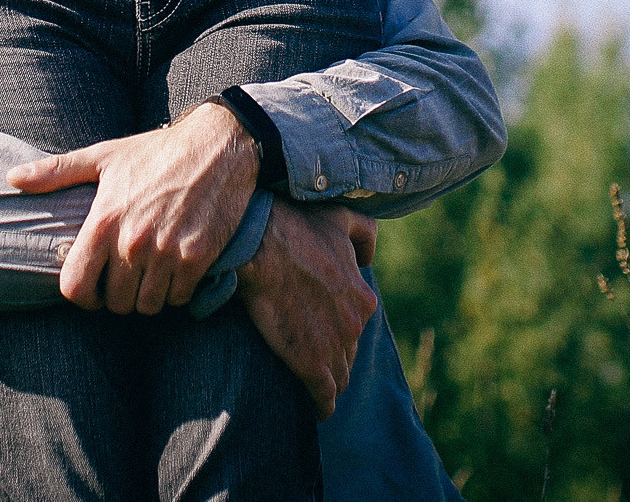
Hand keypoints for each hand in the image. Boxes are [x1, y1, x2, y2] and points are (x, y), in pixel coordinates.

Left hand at [7, 101, 259, 314]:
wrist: (219, 145)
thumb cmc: (157, 151)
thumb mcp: (104, 155)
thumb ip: (56, 172)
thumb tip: (12, 178)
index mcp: (104, 220)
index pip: (76, 287)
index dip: (81, 295)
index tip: (91, 287)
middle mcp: (133, 241)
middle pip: (115, 303)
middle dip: (117, 296)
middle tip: (125, 278)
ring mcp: (167, 252)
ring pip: (147, 305)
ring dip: (147, 296)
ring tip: (149, 274)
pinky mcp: (198, 258)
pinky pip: (178, 297)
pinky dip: (175, 292)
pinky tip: (175, 269)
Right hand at [236, 203, 379, 419]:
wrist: (260, 246)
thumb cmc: (296, 228)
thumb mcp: (340, 219)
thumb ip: (365, 234)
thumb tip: (369, 258)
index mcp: (363, 297)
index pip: (357, 326)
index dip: (340, 329)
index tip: (323, 330)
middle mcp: (354, 325)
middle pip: (348, 352)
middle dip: (335, 355)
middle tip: (314, 354)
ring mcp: (334, 347)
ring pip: (339, 376)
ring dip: (329, 381)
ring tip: (316, 385)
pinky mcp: (310, 364)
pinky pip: (324, 396)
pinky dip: (322, 405)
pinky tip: (318, 410)